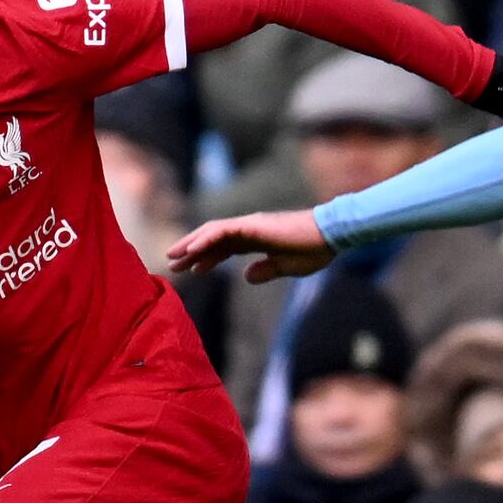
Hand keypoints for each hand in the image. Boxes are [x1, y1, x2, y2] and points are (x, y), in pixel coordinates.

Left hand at [167, 208, 337, 283]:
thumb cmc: (313, 250)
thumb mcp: (286, 267)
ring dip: (191, 244)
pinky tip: (191, 251)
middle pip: (213, 240)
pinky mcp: (252, 225)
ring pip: (212, 233)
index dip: (208, 259)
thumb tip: (247, 276)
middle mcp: (250, 229)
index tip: (193, 271)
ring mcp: (249, 225)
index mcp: (257, 239)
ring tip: (173, 256)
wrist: (329, 237)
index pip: (225, 248)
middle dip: (192, 252)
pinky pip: (222, 232)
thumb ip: (266, 270)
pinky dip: (205, 240)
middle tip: (172, 265)